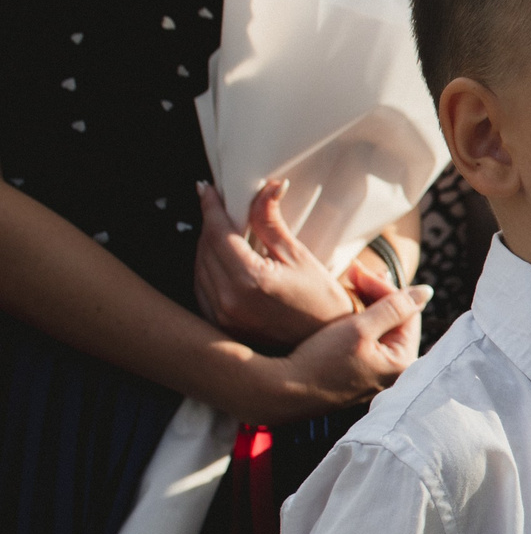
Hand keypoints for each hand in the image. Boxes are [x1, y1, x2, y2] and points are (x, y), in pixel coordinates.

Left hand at [194, 179, 359, 347]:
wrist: (328, 347)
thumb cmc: (321, 301)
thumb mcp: (300, 256)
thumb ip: (272, 221)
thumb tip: (268, 186)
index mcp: (250, 280)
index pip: (217, 233)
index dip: (211, 207)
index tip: (207, 190)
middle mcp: (229, 300)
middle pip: (204, 248)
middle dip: (210, 224)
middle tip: (219, 207)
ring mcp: (221, 317)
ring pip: (199, 268)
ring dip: (206, 246)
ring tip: (221, 232)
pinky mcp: (220, 327)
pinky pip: (201, 289)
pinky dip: (207, 270)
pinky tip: (221, 261)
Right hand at [251, 282, 429, 420]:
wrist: (281, 391)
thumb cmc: (321, 361)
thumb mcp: (360, 329)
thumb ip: (395, 308)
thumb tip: (427, 291)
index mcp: (403, 363)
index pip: (407, 312)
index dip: (384, 287)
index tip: (357, 270)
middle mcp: (395, 372)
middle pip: (396, 320)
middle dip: (376, 293)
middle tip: (352, 272)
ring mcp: (376, 374)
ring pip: (380, 327)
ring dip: (366, 303)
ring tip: (348, 283)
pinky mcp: (358, 373)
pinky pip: (366, 339)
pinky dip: (357, 320)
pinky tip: (343, 306)